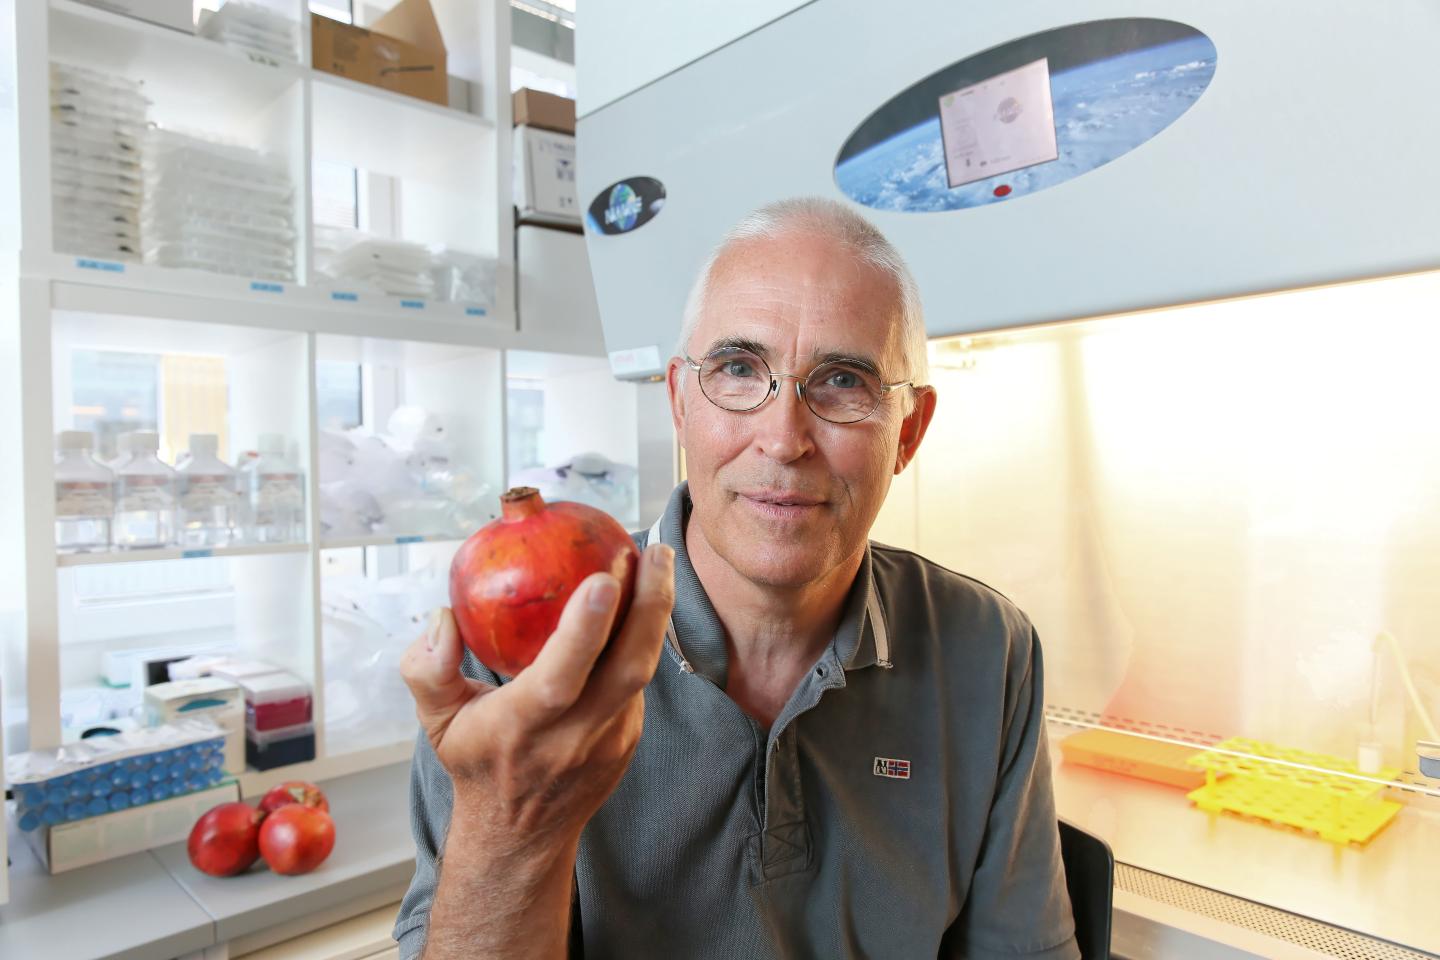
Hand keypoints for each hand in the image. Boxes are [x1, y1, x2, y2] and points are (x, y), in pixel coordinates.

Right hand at [400, 542, 674, 852]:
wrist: (520, 836)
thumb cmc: (476, 762)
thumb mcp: (436, 721)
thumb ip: (426, 668)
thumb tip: (443, 616)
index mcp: (523, 727)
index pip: (561, 677)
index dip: (585, 629)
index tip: (603, 577)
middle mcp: (574, 736)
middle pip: (629, 668)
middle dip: (650, 606)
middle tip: (655, 551)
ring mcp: (611, 740)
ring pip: (643, 670)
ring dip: (655, 614)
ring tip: (656, 561)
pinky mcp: (629, 738)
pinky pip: (640, 680)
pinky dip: (643, 636)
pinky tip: (642, 597)